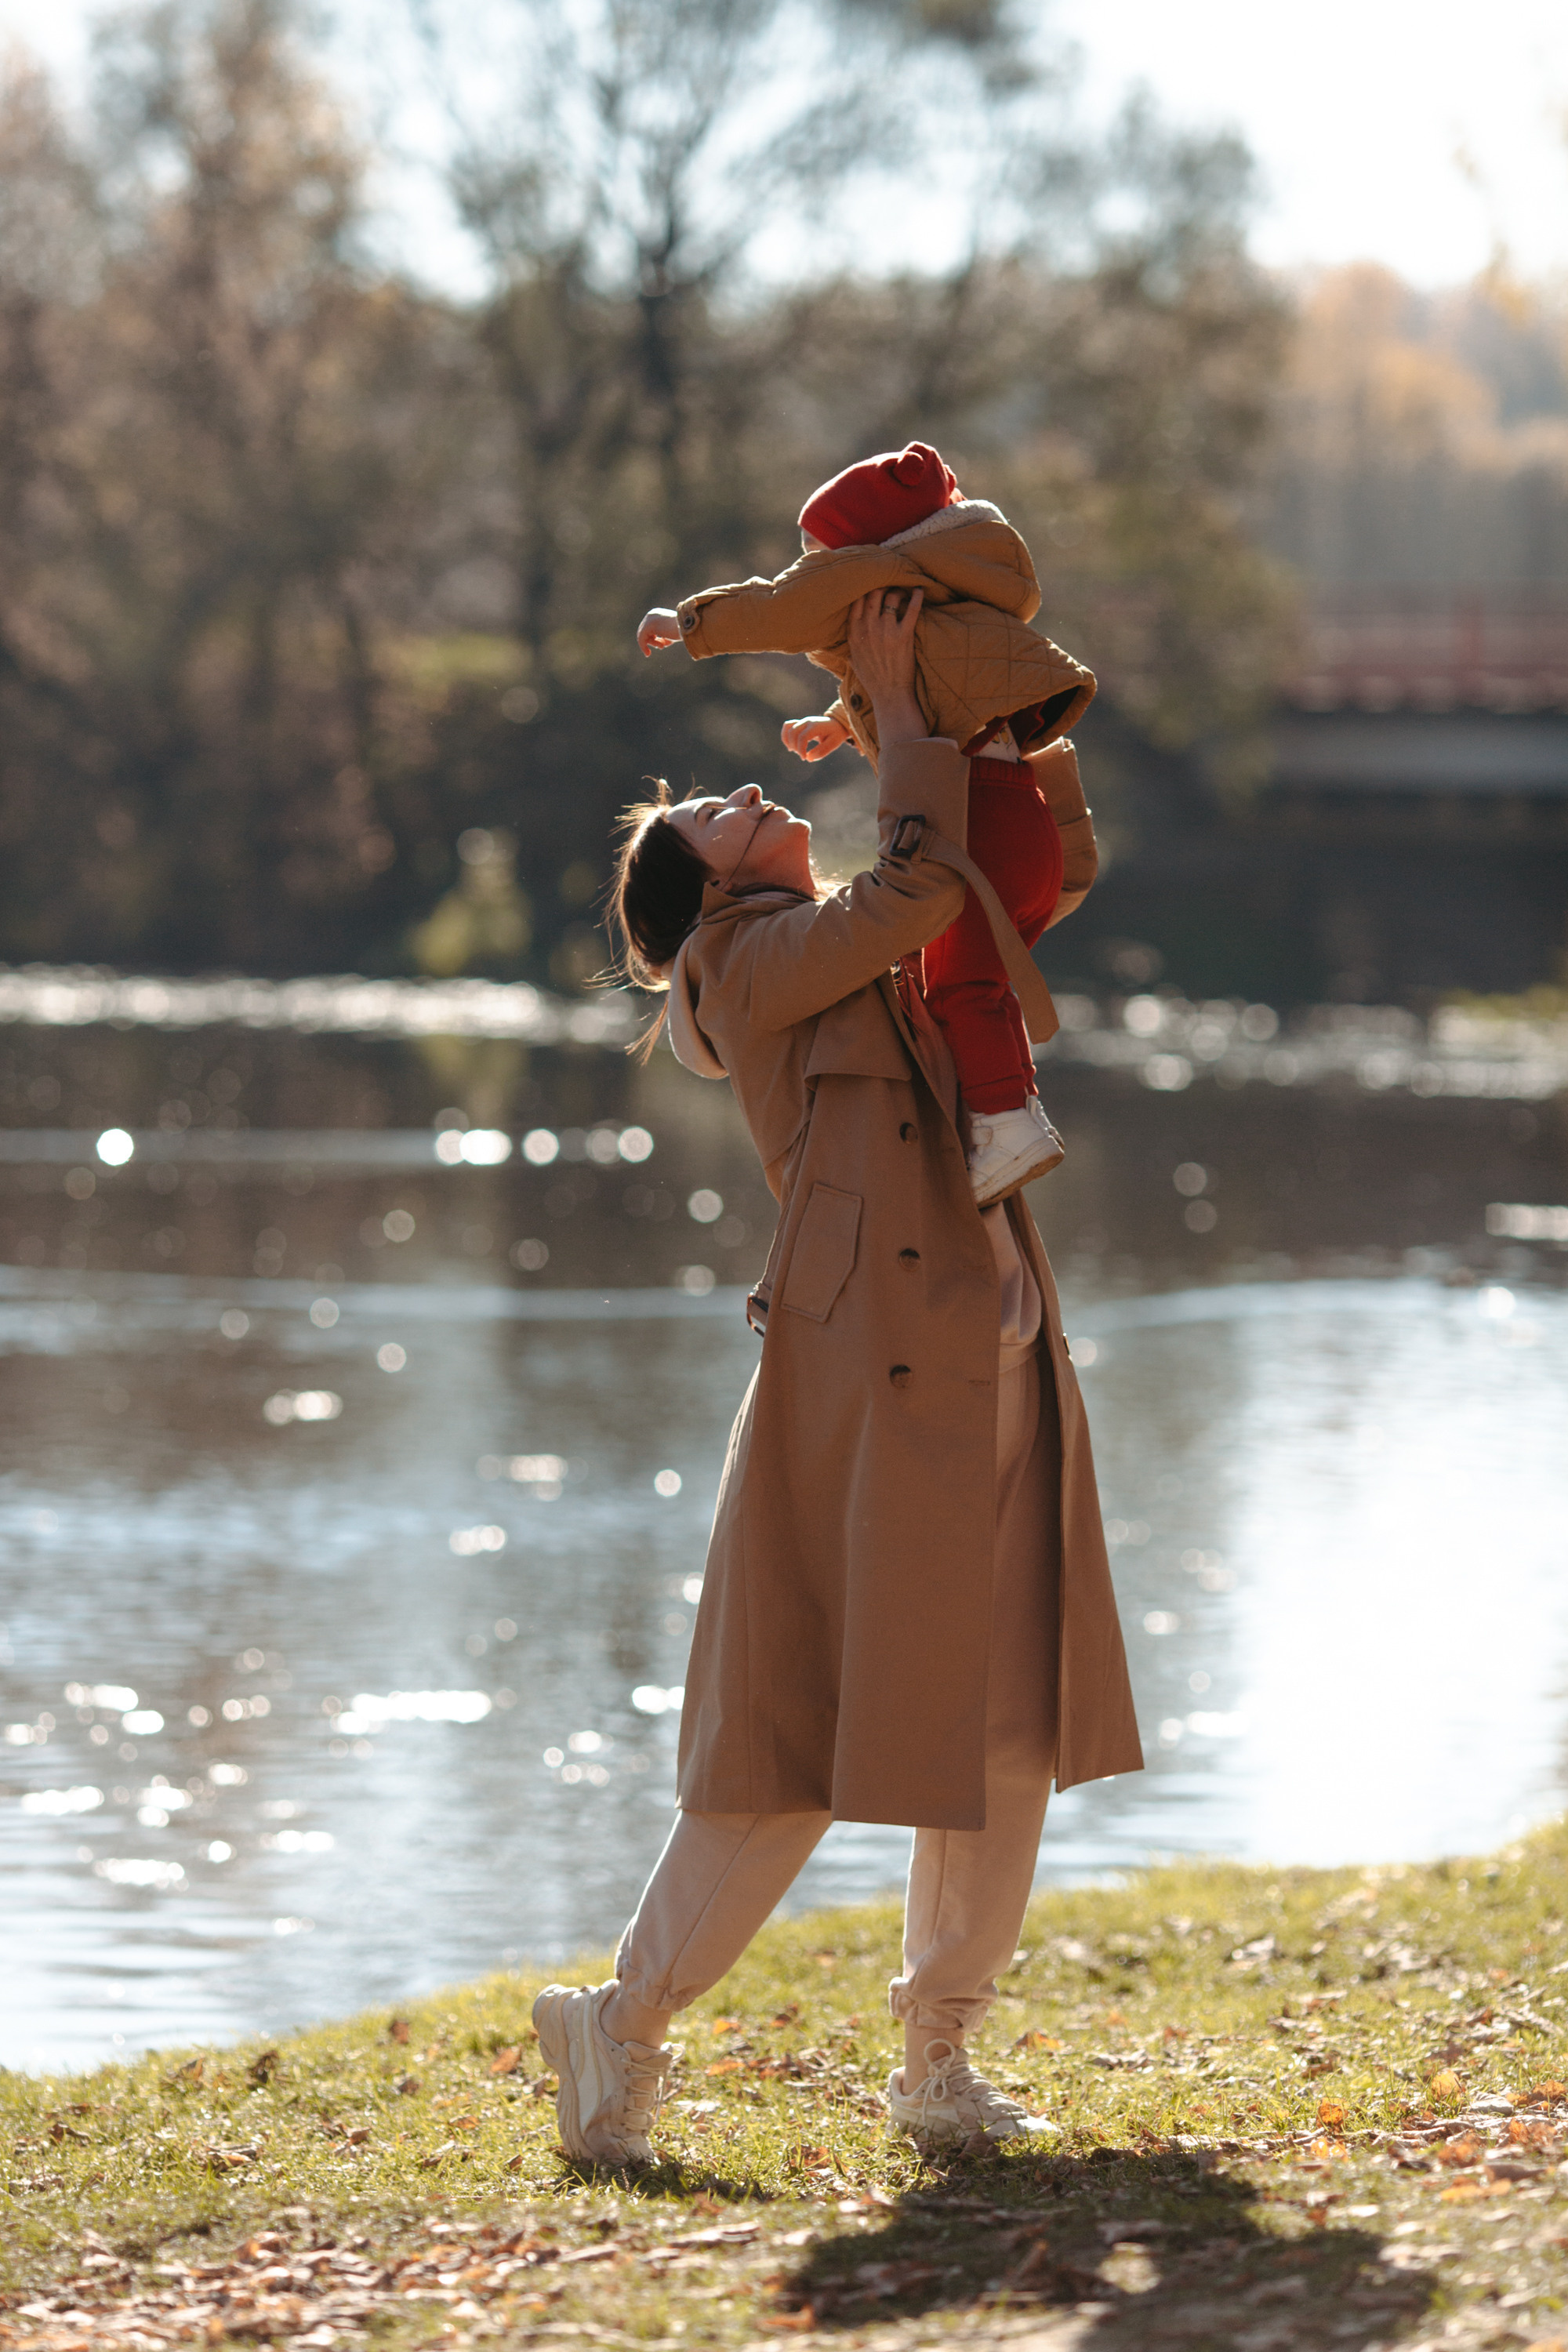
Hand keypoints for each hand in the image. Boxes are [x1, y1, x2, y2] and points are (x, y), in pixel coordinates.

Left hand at [637, 606, 681, 655]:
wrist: (687, 627)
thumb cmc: (683, 630)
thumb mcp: (673, 633)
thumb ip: (666, 636)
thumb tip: (661, 643)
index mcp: (658, 613)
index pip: (650, 628)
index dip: (655, 638)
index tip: (663, 645)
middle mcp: (651, 614)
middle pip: (645, 631)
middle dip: (653, 641)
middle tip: (662, 647)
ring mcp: (649, 619)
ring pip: (643, 635)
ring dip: (653, 643)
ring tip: (662, 646)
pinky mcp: (647, 626)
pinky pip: (641, 638)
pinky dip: (643, 647)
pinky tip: (648, 654)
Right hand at [781, 712, 851, 762]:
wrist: (837, 724)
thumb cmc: (835, 734)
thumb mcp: (833, 744)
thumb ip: (821, 751)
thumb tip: (808, 758)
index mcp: (816, 726)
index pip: (802, 737)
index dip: (801, 749)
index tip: (804, 758)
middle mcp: (807, 722)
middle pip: (793, 733)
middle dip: (795, 747)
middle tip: (803, 755)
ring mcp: (802, 722)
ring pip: (788, 729)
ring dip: (788, 742)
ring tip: (795, 750)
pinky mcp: (799, 724)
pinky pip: (787, 726)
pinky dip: (785, 736)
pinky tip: (790, 745)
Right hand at [845, 586, 925, 740]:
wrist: (889, 694)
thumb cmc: (872, 678)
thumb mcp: (852, 659)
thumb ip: (849, 642)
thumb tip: (841, 634)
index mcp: (854, 632)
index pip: (856, 599)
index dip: (864, 588)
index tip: (872, 584)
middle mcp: (868, 628)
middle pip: (873, 593)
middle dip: (883, 584)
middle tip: (891, 584)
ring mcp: (886, 630)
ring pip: (891, 597)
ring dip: (898, 590)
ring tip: (903, 591)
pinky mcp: (904, 635)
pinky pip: (912, 609)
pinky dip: (917, 597)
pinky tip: (920, 590)